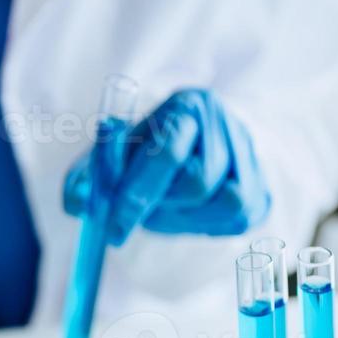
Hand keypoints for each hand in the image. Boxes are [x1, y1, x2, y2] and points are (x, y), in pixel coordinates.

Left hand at [63, 88, 269, 244]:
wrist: (200, 147)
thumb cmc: (147, 152)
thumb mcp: (113, 156)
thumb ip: (87, 177)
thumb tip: (75, 203)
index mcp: (184, 106)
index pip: (164, 153)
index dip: (136, 197)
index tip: (113, 232)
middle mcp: (224, 122)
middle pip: (194, 183)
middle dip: (160, 210)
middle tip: (137, 219)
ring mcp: (248, 154)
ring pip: (219, 203)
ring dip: (182, 219)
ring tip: (165, 210)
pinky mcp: (262, 187)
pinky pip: (234, 220)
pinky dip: (204, 224)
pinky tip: (189, 214)